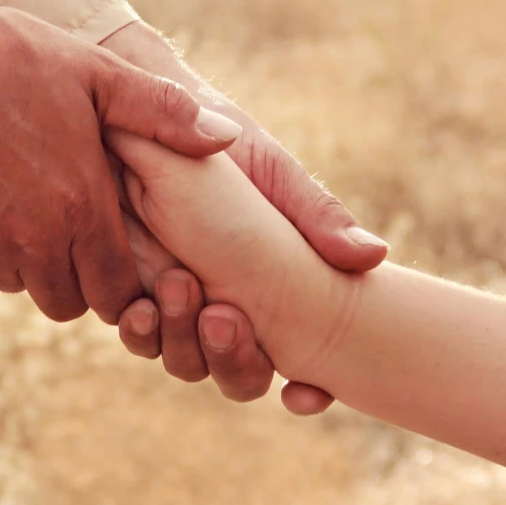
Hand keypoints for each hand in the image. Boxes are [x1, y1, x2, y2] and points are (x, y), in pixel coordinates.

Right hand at [0, 0, 238, 321]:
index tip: (116, 248)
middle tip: (73, 224)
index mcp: (78, 210)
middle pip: (67, 301)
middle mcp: (29, 243)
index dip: (121, 279)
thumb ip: (163, 113)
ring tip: (27, 197)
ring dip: (28, 259)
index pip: (115, 293)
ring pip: (19, 283)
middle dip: (76, 276)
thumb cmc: (4, 58)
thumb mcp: (94, 72)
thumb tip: (227, 136)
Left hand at [101, 22, 384, 411]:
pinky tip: (142, 306)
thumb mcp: (276, 175)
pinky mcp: (129, 292)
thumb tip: (376, 257)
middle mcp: (230, 312)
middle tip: (224, 317)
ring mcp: (178, 307)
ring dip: (184, 343)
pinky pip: (139, 333)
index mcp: (277, 295)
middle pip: (241, 376)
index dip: (309, 391)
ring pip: (186, 362)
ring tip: (180, 292)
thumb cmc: (224, 140)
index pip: (304, 366)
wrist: (148, 111)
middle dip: (236, 362)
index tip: (304, 393)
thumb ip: (318, 217)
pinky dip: (144, 330)